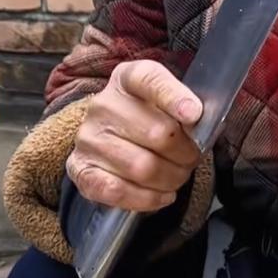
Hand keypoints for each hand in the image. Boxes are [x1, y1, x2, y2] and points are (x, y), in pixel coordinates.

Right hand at [67, 60, 201, 213]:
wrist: (113, 138)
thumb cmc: (150, 119)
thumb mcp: (169, 101)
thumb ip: (187, 106)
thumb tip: (197, 120)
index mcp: (127, 79)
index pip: (149, 80)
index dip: (174, 97)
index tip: (194, 114)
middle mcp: (103, 105)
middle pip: (158, 132)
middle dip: (186, 153)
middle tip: (192, 158)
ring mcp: (88, 138)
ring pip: (142, 167)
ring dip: (171, 179)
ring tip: (178, 177)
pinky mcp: (80, 169)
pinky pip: (116, 191)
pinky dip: (147, 198)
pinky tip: (162, 195)